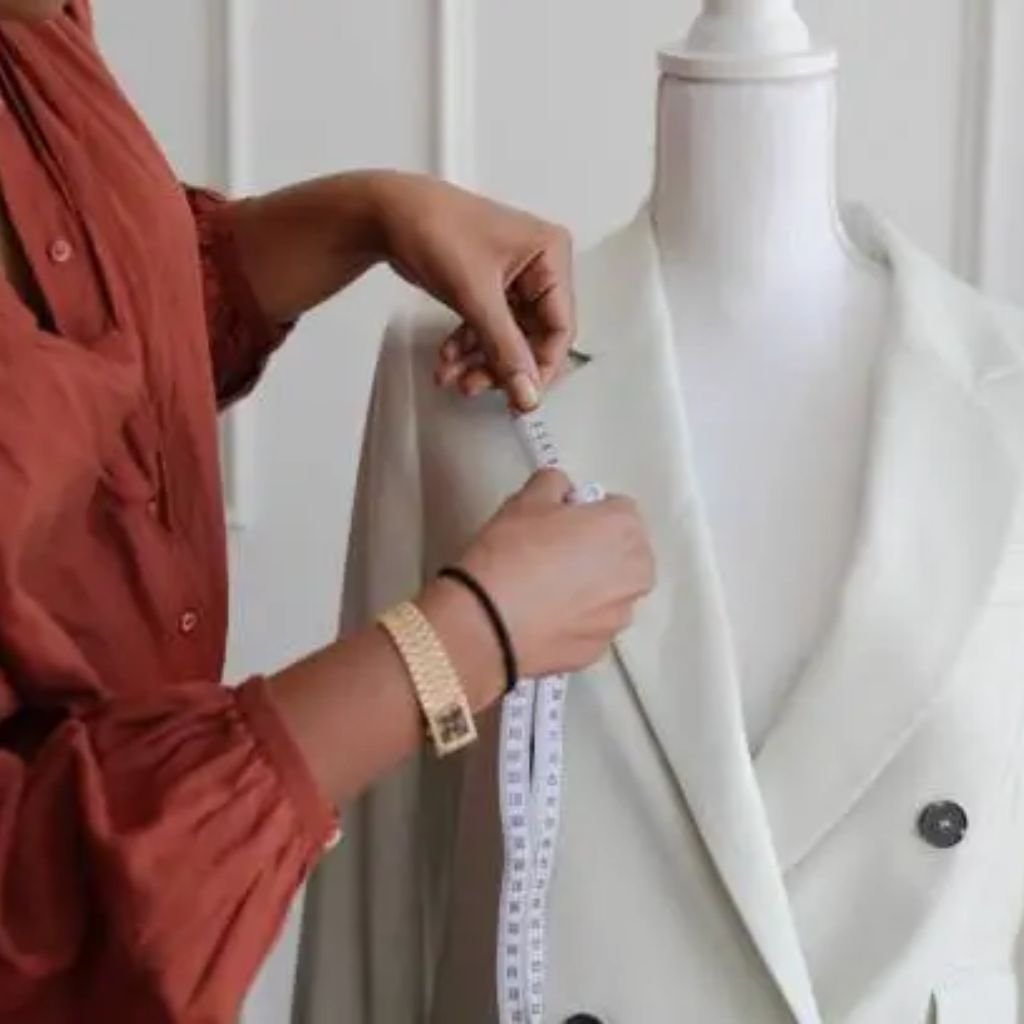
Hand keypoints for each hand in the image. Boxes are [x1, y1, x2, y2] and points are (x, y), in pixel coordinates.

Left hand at [371, 172, 574, 412]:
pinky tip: (450, 359)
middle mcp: (537, 265)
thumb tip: (526, 390)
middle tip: (482, 387)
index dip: (541, 367)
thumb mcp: (475, 295)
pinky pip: (488, 329)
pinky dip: (469, 347)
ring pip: (508, 338)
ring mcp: (512, 278)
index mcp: (550, 254)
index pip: (560, 327)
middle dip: (503, 365)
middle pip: (533, 337)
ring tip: (459, 378)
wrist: (388, 214)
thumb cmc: (433, 225)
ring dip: (482, 362)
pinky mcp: (488, 288)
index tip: (523, 395)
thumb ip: (504, 350)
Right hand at [453, 469, 654, 677]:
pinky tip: (545, 618)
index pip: (620, 510)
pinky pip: (593, 626)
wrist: (487, 622)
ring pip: (613, 593)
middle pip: (627, 554)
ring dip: (594, 588)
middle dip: (602, 551)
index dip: (591, 513)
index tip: (563, 522)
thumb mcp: (526, 499)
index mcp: (624, 529)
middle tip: (559, 555)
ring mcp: (620, 616)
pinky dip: (577, 621)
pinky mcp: (600, 650)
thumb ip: (554, 484)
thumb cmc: (512, 550)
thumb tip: (561, 490)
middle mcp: (635, 573)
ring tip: (550, 591)